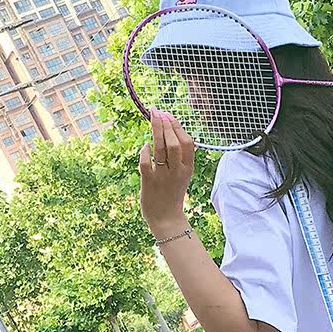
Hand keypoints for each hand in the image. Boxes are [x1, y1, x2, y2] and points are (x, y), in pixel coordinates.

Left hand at [139, 109, 194, 231]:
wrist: (166, 218)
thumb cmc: (172, 193)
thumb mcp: (182, 175)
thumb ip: (179, 157)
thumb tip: (169, 131)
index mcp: (187, 169)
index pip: (188, 143)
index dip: (177, 127)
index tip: (168, 115)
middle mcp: (177, 171)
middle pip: (173, 143)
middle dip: (165, 125)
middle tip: (157, 112)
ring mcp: (163, 176)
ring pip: (161, 149)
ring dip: (156, 131)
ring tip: (152, 117)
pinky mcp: (149, 182)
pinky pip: (146, 162)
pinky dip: (145, 151)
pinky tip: (145, 146)